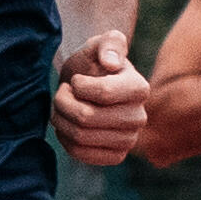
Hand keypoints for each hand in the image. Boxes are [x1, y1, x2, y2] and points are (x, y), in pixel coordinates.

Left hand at [50, 31, 149, 165]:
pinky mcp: (116, 156)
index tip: (76, 80)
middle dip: (63, 103)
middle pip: (86, 117)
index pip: (102, 93)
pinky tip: (67, 125)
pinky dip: (65, 140)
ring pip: (80, 136)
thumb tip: (111, 63)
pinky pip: (81, 154)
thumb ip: (109, 43)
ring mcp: (129, 140)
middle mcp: (139, 117)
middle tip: (62, 94)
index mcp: (139, 88)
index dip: (78, 86)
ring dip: (61, 120)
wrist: (86, 88)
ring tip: (62, 108)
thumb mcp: (99, 44)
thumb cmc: (93, 63)